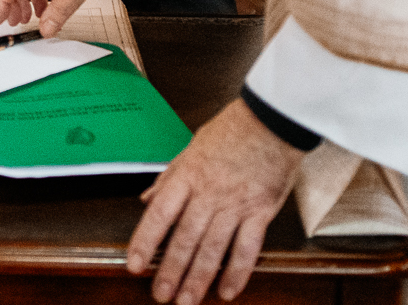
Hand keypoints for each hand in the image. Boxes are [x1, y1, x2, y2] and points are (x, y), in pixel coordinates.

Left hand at [126, 99, 303, 303]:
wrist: (273, 120)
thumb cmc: (232, 130)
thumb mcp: (192, 146)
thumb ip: (170, 176)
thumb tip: (147, 198)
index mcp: (188, 176)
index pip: (160, 214)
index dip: (145, 241)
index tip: (134, 264)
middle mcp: (209, 193)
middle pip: (185, 239)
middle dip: (171, 271)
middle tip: (161, 295)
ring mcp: (235, 204)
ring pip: (213, 249)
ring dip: (199, 279)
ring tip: (187, 301)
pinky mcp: (260, 211)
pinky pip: (247, 248)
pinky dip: (237, 273)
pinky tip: (227, 291)